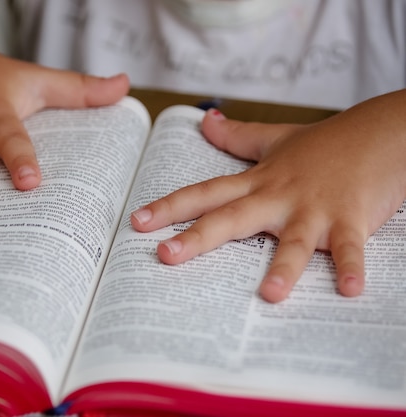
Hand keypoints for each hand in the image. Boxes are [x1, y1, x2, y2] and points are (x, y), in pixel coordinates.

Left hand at [131, 90, 405, 302]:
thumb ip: (238, 136)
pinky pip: (351, 248)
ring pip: (294, 241)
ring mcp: (315, 210)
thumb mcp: (277, 138)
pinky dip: (352, 267)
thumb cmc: (328, 143)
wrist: (384, 132)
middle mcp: (279, 197)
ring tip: (269, 294)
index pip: (206, 193)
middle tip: (165, 256)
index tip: (137, 222)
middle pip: (232, 218)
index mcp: (258, 182)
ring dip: (284, 267)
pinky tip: (350, 291)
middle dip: (198, 237)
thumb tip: (205, 120)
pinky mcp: (351, 219)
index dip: (169, 206)